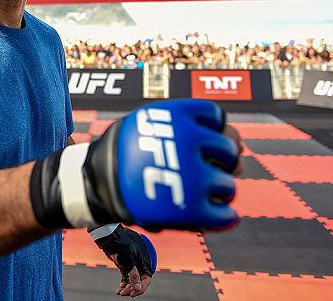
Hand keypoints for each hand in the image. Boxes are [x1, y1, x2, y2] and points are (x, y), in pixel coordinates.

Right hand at [30, 99, 241, 231]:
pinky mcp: (191, 210)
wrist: (94, 182)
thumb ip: (191, 127)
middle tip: (202, 170)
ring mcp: (192, 176)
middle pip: (228, 150)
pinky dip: (223, 218)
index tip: (203, 143)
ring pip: (229, 184)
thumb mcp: (151, 123)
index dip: (215, 132)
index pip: (217, 118)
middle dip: (220, 161)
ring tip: (198, 194)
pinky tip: (211, 215)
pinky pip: (226, 216)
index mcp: (177, 115)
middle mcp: (188, 141)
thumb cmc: (127, 152)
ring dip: (219, 191)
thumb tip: (239, 144)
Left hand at [90, 224, 155, 296]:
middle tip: (123, 294)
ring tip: (119, 292)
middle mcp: (140, 265)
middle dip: (131, 289)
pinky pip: (127, 278)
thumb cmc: (120, 245)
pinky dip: (124, 284)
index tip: (132, 294)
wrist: (109, 238)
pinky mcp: (126, 266)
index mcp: (145, 262)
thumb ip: (133, 274)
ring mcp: (133, 266)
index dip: (140, 288)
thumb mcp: (128, 260)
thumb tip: (138, 288)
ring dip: (127, 288)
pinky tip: (119, 288)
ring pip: (132, 281)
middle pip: (139, 282)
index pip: (146, 280)